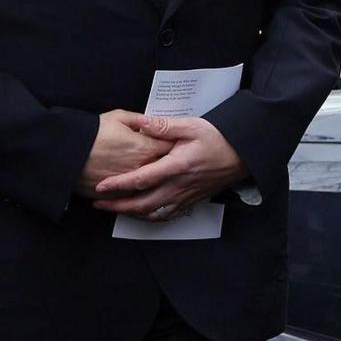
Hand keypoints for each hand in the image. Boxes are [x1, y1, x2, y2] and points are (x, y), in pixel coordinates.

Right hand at [77, 110, 173, 198]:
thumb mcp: (117, 117)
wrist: (64, 153)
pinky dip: (138, 194)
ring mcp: (130, 185)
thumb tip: (152, 121)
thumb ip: (139, 119)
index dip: (175, 144)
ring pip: (151, 187)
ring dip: (156, 182)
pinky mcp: (117, 195)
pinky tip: (139, 189)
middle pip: (165, 169)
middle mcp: (141, 169)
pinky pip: (134, 198)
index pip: (171, 147)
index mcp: (145, 148)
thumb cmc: (89, 134)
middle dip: (169, 164)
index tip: (178, 144)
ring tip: (157, 177)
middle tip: (172, 161)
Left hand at [92, 115, 249, 218]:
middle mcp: (179, 186)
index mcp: (176, 167)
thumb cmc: (218, 138)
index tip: (101, 186)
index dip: (118, 185)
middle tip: (99, 203)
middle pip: (142, 204)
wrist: (242, 155)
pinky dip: (150, 217)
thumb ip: (164, 126)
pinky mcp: (191, 201)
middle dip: (118, 206)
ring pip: (153, 213)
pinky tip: (140, 214)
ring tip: (114, 209)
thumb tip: (141, 122)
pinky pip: (167, 216)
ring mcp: (185, 196)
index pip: (141, 180)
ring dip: (131, 214)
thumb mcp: (192, 126)